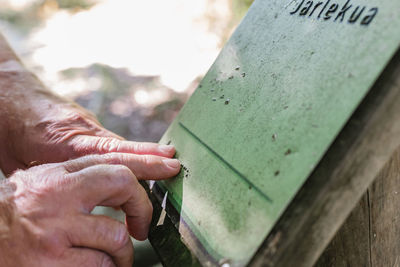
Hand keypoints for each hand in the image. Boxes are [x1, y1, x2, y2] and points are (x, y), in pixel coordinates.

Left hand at [0, 72, 175, 174]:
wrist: (8, 97)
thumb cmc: (11, 132)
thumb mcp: (21, 161)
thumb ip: (51, 177)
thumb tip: (70, 200)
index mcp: (66, 144)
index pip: (111, 155)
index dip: (139, 162)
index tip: (164, 166)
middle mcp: (83, 135)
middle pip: (121, 148)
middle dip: (149, 158)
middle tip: (174, 165)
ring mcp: (86, 128)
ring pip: (119, 144)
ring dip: (144, 152)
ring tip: (168, 158)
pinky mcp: (86, 126)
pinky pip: (110, 141)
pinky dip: (129, 149)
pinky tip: (143, 156)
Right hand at [0, 153, 177, 266]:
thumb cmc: (12, 216)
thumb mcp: (40, 185)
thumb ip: (76, 180)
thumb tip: (118, 182)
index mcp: (57, 176)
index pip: (110, 160)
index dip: (145, 162)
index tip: (169, 166)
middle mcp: (58, 196)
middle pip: (122, 183)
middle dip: (141, 207)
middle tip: (141, 228)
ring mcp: (57, 230)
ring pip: (117, 237)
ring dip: (121, 254)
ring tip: (112, 259)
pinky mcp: (54, 262)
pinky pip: (101, 266)